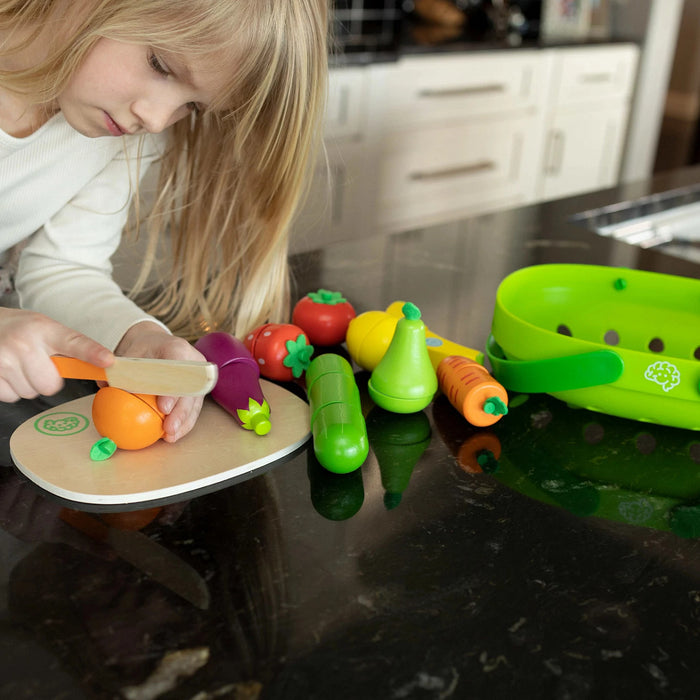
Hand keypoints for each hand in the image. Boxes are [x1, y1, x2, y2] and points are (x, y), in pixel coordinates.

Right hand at [0, 308, 112, 402]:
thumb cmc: (19, 329)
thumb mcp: (45, 327)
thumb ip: (69, 345)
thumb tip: (101, 365)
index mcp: (43, 329)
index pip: (74, 343)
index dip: (92, 353)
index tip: (108, 361)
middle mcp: (23, 344)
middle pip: (51, 385)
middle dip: (47, 379)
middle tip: (38, 364)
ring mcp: (3, 361)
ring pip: (31, 392)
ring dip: (28, 384)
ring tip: (19, 365)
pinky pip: (12, 397)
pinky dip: (11, 389)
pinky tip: (7, 372)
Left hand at [115, 321, 204, 442]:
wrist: (156, 345)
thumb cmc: (141, 351)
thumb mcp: (129, 355)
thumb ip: (119, 370)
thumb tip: (104, 385)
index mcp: (176, 348)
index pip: (178, 369)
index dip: (173, 389)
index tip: (163, 408)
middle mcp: (193, 362)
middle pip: (191, 388)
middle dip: (181, 411)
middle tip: (168, 428)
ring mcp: (197, 376)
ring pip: (195, 401)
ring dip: (183, 421)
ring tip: (170, 437)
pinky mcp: (197, 389)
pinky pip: (192, 408)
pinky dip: (182, 422)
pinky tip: (171, 436)